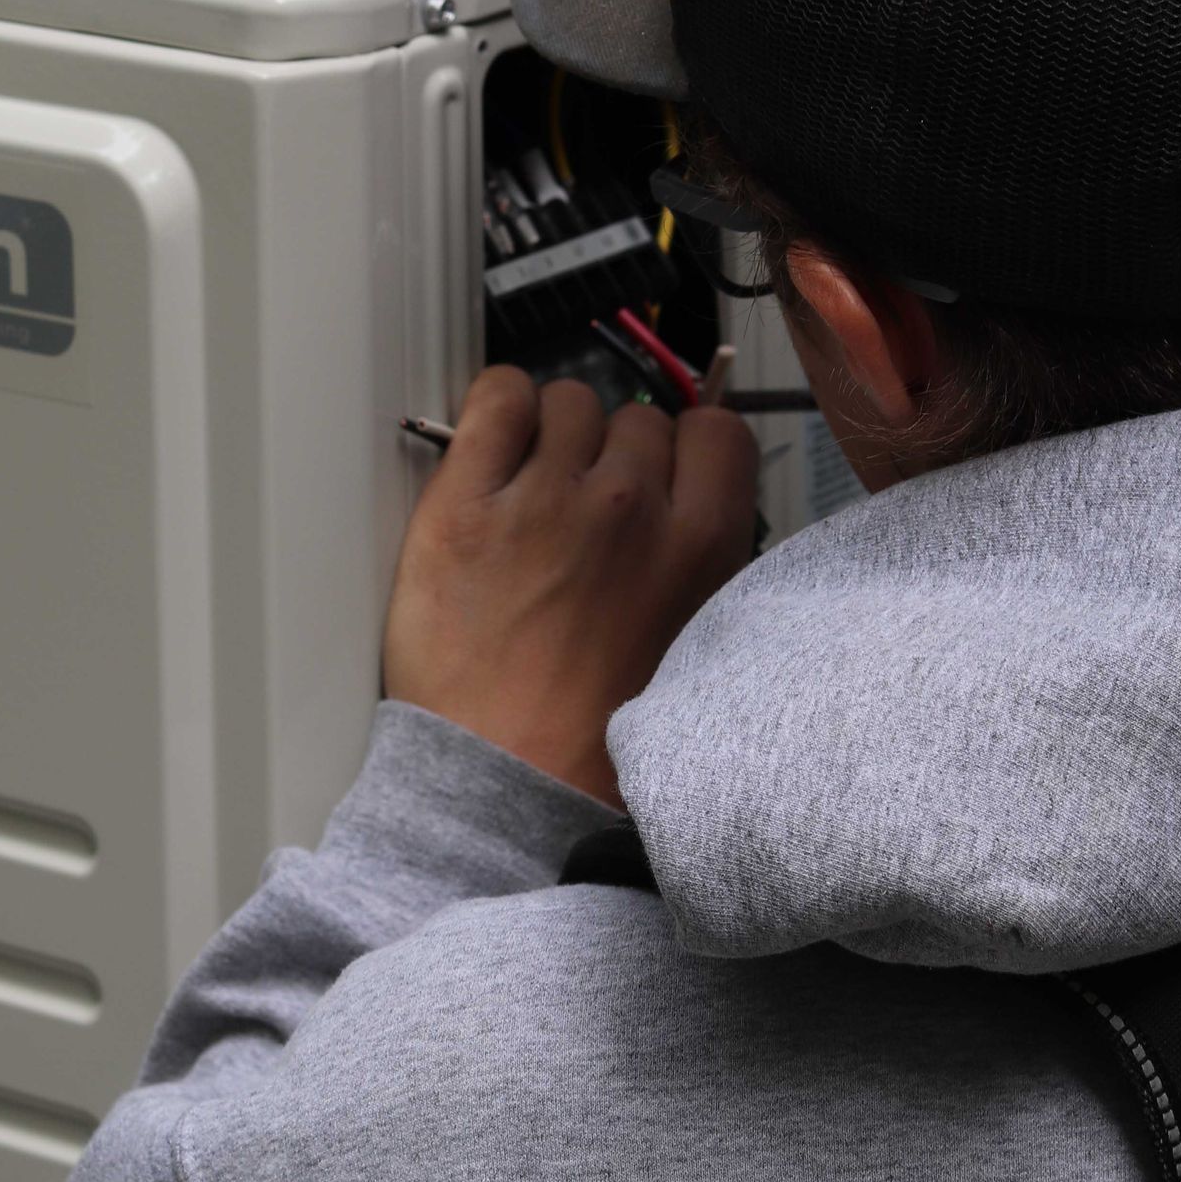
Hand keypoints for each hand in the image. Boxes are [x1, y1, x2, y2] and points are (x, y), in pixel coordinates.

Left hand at [383, 366, 759, 803]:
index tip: (660, 476)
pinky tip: (492, 450)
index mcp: (699, 546)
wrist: (503, 782)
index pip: (716, 432)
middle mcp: (628, 508)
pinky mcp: (465, 504)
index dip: (684, 450)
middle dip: (614, 456)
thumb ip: (698, 563)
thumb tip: (683, 504)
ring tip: (533, 495)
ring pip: (567, 402)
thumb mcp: (695, 646)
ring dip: (555, 435)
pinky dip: (496, 409)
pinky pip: (494, 398)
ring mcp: (543, 499)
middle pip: (636, 417)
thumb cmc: (593, 734)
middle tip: (584, 513)